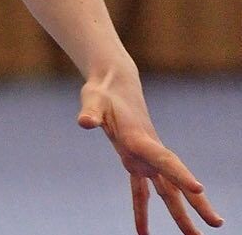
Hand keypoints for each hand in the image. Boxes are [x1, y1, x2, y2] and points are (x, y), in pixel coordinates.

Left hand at [78, 74, 223, 234]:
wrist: (113, 84)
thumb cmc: (102, 92)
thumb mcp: (93, 100)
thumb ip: (91, 112)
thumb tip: (85, 122)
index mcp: (139, 138)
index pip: (163, 159)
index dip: (180, 174)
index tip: (199, 188)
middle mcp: (147, 152)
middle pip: (174, 181)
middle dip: (195, 203)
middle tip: (217, 223)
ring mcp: (143, 158)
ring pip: (167, 191)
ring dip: (180, 214)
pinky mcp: (133, 160)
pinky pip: (140, 191)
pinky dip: (141, 210)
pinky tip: (142, 232)